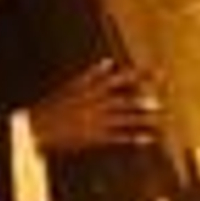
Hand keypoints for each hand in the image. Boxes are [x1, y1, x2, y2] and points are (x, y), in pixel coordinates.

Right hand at [30, 59, 160, 153]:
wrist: (37, 128)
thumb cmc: (54, 106)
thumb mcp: (72, 86)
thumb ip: (92, 74)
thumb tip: (108, 62)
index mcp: (90, 88)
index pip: (119, 78)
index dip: (139, 75)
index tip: (157, 71)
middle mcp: (95, 103)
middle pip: (125, 99)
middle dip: (145, 97)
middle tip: (163, 98)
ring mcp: (96, 121)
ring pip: (125, 118)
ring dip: (144, 118)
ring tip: (162, 117)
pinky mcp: (95, 137)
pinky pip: (119, 137)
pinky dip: (135, 137)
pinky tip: (149, 138)